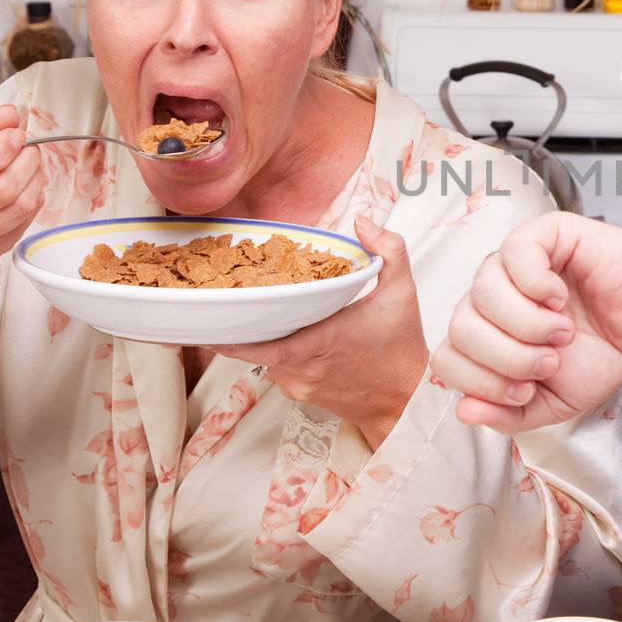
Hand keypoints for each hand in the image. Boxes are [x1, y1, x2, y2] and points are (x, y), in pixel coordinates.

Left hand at [208, 216, 425, 449]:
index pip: (267, 345)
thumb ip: (388, 250)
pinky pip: (275, 368)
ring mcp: (299, 384)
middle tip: (223, 301)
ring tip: (255, 309)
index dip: (235, 336)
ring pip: (263, 357)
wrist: (406, 399)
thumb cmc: (402, 347)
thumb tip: (362, 222)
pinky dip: (273, 350)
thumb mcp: (402, 292)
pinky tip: (283, 331)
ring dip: (259, 335)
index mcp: (325, 340)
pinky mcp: (299, 394)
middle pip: (256, 346)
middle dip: (240, 325)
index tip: (214, 319)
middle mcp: (305, 367)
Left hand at [433, 212, 621, 433]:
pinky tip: (560, 298)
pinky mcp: (542, 235)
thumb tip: (465, 410)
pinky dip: (536, 284)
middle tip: (550, 360)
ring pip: (483, 292)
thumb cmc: (603, 354)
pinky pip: (513, 253)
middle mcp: (494, 297)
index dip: (482, 381)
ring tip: (562, 331)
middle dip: (508, 357)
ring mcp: (514, 263)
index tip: (525, 389)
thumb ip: (506, 414)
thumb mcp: (550, 404)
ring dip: (526, 324)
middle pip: (461, 327)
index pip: (448, 358)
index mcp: (489, 334)